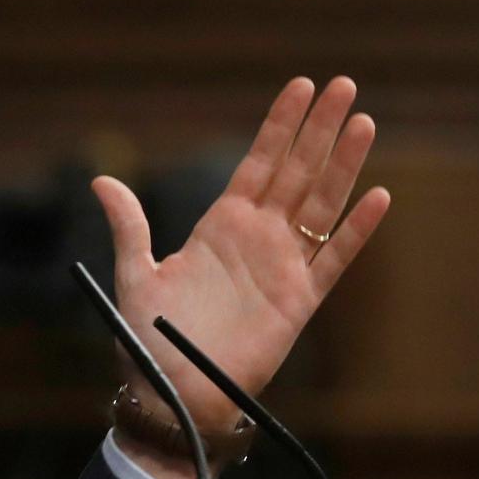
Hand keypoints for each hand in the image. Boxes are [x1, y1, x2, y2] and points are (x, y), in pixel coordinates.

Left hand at [99, 77, 389, 478]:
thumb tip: (101, 180)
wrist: (172, 393)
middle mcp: (257, 237)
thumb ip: (129, 226)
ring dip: (343, 164)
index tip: (300, 85)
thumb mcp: (136, 274)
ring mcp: (282, 266)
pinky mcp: (300, 301)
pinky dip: (356, 229)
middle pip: (297, 171)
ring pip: (321, 204)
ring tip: (365, 122)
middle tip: (345, 85)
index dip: (279, 124)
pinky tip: (377, 196)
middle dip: (320, 128)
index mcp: (220, 224)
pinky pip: (334, 259)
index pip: (258, 161)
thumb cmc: (149, 338)